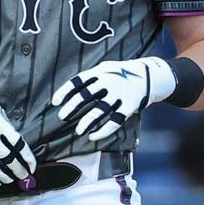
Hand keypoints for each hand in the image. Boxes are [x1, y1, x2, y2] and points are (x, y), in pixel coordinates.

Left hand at [51, 58, 174, 141]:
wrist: (148, 75)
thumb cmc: (121, 73)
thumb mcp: (106, 68)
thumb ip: (91, 77)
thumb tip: (69, 91)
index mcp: (100, 72)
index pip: (78, 81)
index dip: (64, 91)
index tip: (55, 102)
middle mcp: (109, 82)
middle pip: (85, 96)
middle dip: (72, 107)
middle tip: (62, 116)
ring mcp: (119, 95)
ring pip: (99, 111)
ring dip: (87, 122)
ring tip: (78, 131)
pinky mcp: (129, 106)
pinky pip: (114, 122)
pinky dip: (103, 131)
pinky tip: (93, 136)